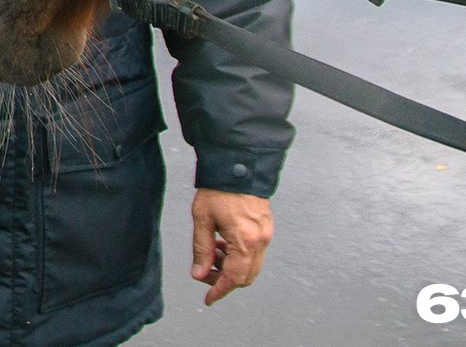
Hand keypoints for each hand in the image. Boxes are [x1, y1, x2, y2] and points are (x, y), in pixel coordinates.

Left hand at [189, 188, 273, 305]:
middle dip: (224, 279)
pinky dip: (239, 256)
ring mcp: (266, 235)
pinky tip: (223, 243)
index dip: (219, 291)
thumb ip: (201, 249)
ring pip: (252, 266)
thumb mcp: (202, 219)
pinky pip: (255, 253)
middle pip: (245, 277)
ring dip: (231, 267)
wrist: (238, 165)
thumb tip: (199, 274)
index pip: (234, 278)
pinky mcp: (266, 228)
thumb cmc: (217, 190)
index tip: (209, 299)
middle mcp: (260, 241)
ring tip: (213, 251)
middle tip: (205, 270)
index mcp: (245, 241)